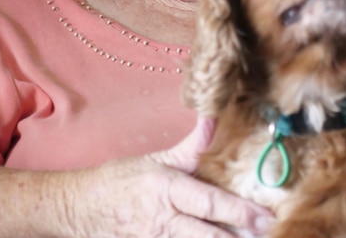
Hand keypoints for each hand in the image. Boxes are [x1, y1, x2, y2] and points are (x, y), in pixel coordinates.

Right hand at [75, 116, 274, 236]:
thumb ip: (190, 147)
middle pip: (207, 234)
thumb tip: (212, 119)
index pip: (209, 202)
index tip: (264, 216)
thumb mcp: (155, 160)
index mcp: (165, 188)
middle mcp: (162, 218)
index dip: (239, 211)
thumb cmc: (120, 181)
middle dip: (238, 237)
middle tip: (266, 234)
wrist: (79, 208)